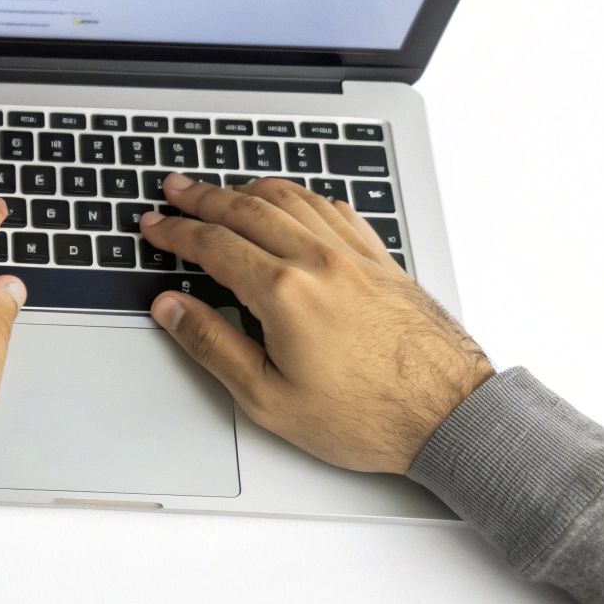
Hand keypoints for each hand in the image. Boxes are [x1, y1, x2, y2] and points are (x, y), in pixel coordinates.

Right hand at [139, 174, 493, 473]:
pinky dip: (302, 197)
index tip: (154, 225)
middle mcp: (318, 260)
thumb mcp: (268, 398)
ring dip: (248, 188)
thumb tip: (172, 309)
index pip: (212, 244)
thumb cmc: (366, 415)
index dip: (175, 231)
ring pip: (291, 199)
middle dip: (203, 196)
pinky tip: (294, 202)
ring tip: (224, 189)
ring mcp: (353, 255)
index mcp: (284, 292)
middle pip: (246, 209)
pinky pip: (334, 210)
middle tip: (176, 189)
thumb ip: (213, 345)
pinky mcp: (381, 261)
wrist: (449, 415)